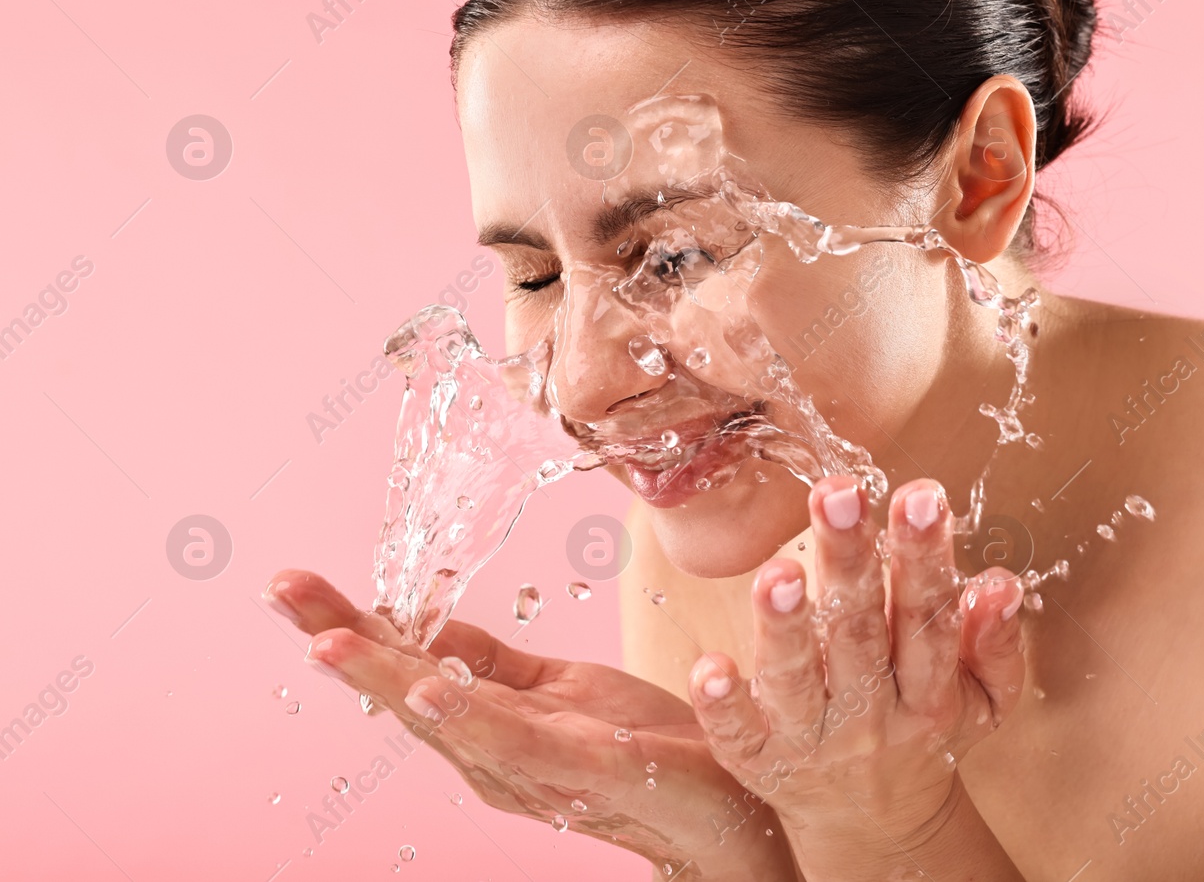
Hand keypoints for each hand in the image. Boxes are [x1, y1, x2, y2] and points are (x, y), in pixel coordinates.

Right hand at [263, 570, 796, 880]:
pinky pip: (517, 741)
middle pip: (406, 691)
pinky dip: (465, 714)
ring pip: (445, 718)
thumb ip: (494, 668)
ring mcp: (536, 768)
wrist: (733, 807)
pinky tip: (427, 687)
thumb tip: (428, 633)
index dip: (350, 627)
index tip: (292, 585)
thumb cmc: (648, 746)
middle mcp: (494, 757)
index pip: (407, 667)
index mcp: (489, 730)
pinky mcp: (587, 769)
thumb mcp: (563, 691)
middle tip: (283, 589)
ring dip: (385, 679)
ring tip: (328, 642)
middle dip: (344, 641)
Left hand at [684, 478, 1026, 879]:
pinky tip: (709, 665)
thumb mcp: (984, 700)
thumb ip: (994, 641)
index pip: (927, 619)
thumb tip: (1000, 582)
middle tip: (838, 494)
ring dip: (785, 627)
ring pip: (796, 682)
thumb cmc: (926, 734)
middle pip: (858, 634)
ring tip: (778, 571)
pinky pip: (737, 736)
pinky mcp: (758, 761)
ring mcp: (810, 741)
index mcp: (928, 695)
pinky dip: (724, 704)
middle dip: (849, 562)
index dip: (925, 557)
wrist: (877, 827)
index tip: (921, 495)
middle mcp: (869, 717)